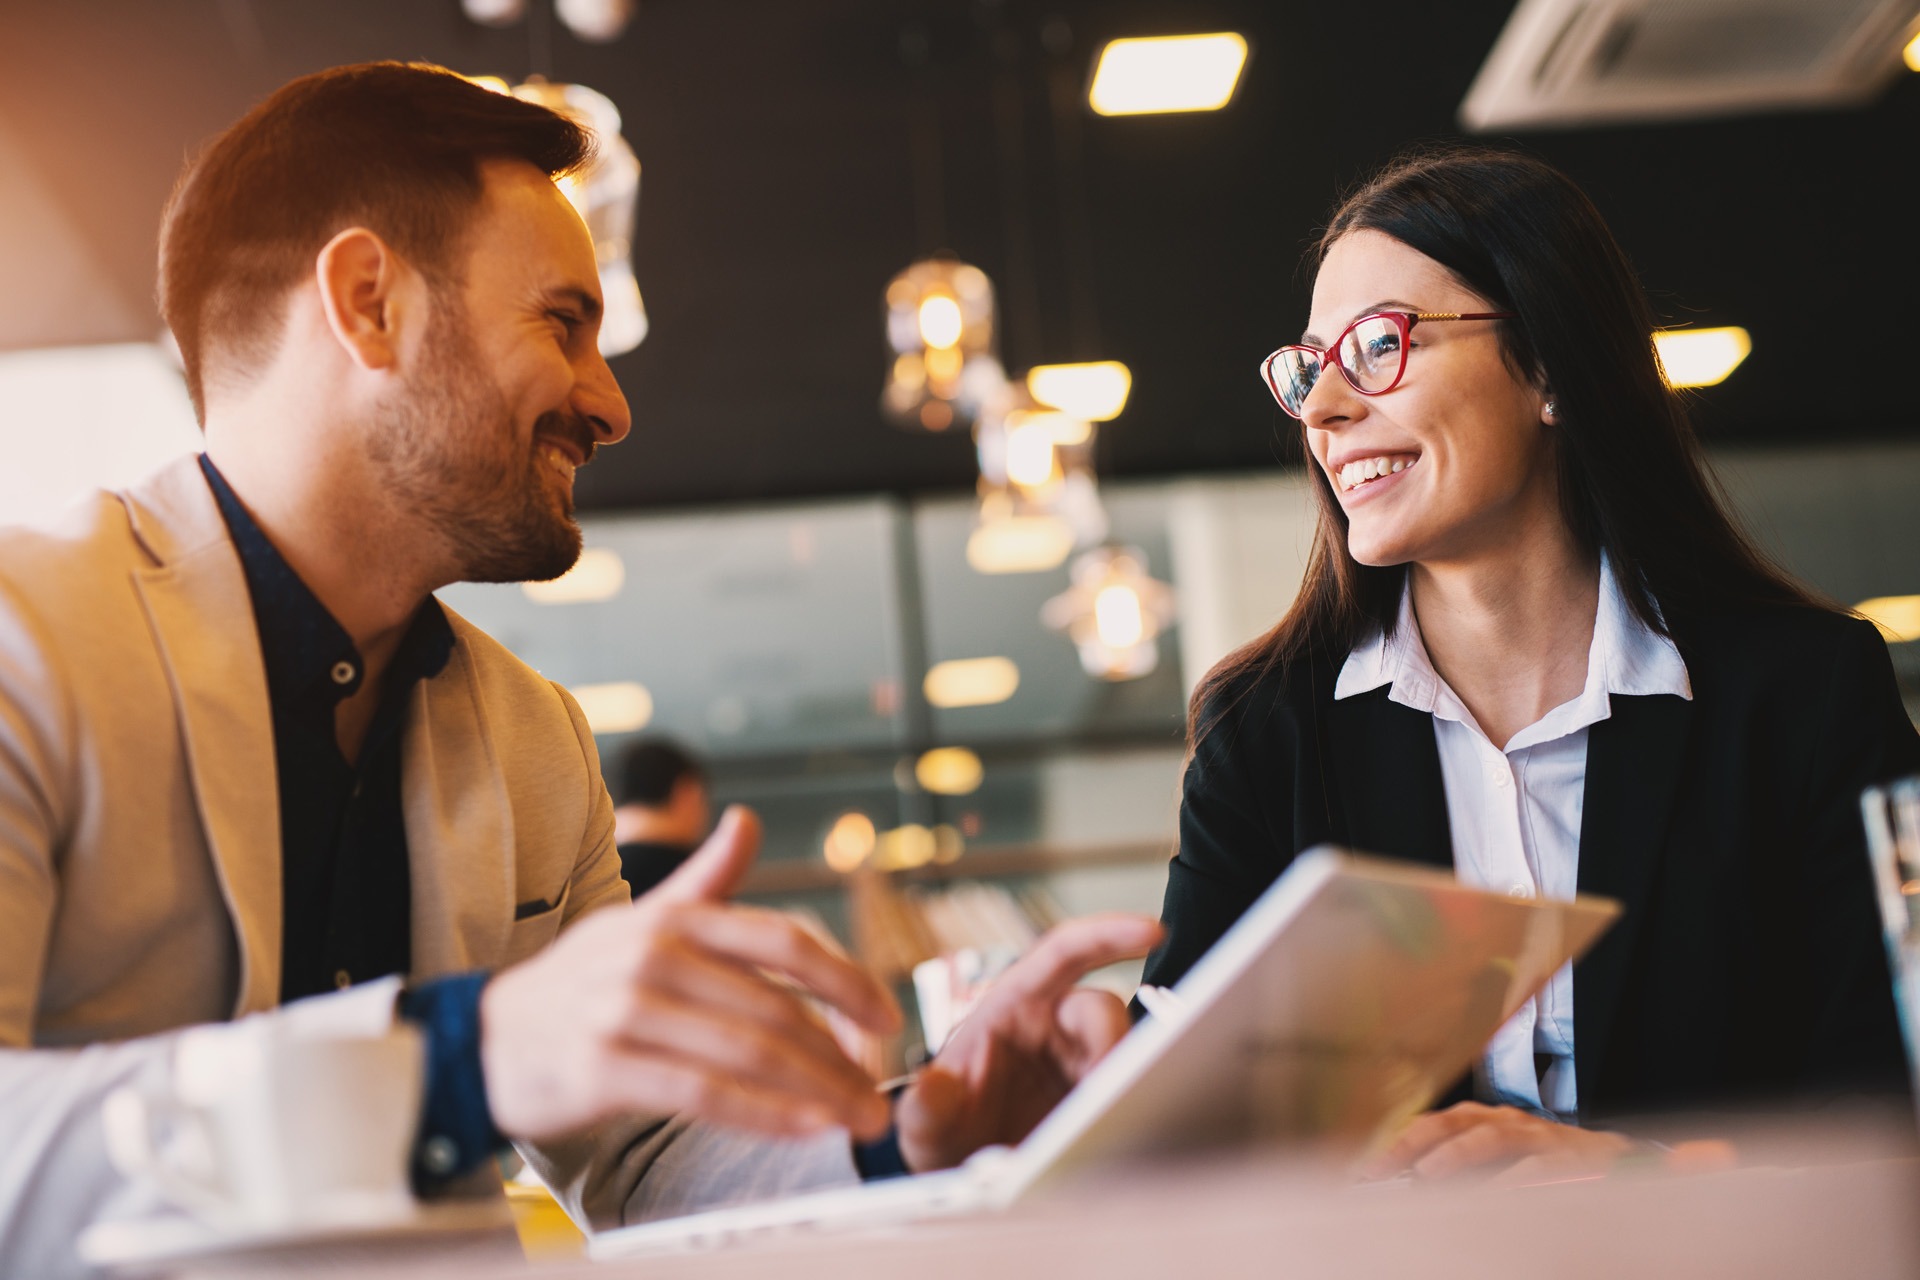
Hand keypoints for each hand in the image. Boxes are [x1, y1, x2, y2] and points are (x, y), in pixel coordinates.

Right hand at [480, 806, 901, 1142]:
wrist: (486, 1039)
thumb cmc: (578, 983)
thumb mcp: (640, 919)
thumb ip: (705, 881)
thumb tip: (747, 820)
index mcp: (674, 918)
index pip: (782, 942)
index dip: (846, 981)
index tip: (888, 1017)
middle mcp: (653, 956)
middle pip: (776, 1009)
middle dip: (839, 1058)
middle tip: (877, 1094)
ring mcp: (626, 1011)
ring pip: (748, 1054)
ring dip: (815, 1093)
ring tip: (855, 1118)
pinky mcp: (605, 1068)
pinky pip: (704, 1094)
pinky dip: (764, 1115)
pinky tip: (804, 1128)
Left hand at [896, 914, 1163, 1172]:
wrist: (962, 1180)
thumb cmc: (942, 1134)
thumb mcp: (923, 1123)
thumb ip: (925, 1106)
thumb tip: (934, 1086)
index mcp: (1012, 1006)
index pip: (1064, 953)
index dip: (1106, 935)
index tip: (1151, 932)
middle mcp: (1054, 1028)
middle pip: (1102, 1012)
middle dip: (1113, 1042)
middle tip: (1105, 1088)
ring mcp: (1081, 1066)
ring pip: (1125, 1054)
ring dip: (1123, 1084)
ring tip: (1099, 1125)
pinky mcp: (1100, 1102)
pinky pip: (1131, 1093)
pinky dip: (1131, 1110)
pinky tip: (1116, 1136)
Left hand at [1364, 1101, 1633, 1184]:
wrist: (1618, 1161)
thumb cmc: (1546, 1164)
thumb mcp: (1498, 1165)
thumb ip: (1459, 1175)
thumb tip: (1412, 1192)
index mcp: (1483, 1121)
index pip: (1430, 1126)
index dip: (1396, 1146)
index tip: (1364, 1172)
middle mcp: (1506, 1121)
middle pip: (1450, 1123)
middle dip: (1411, 1146)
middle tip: (1379, 1171)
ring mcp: (1539, 1137)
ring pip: (1490, 1137)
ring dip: (1455, 1155)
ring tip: (1425, 1175)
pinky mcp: (1572, 1159)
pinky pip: (1538, 1169)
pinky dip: (1514, 1182)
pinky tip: (1494, 1197)